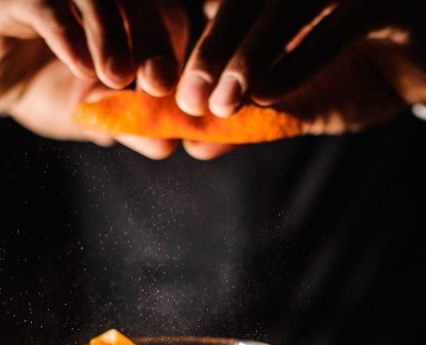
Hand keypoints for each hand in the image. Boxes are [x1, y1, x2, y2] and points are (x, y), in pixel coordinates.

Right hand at [0, 0, 188, 157]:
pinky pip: (46, 6)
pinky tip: (79, 67)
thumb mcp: (94, 116)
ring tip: (116, 77)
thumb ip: (131, 127)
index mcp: (124, 14)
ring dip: (110, 34)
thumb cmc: (47, 91)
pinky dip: (67, 35)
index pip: (167, 18)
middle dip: (153, 41)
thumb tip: (168, 146)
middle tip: (158, 82)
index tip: (176, 91)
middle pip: (138, 0)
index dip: (176, 51)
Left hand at [176, 0, 425, 157]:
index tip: (165, 90)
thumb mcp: (300, 102)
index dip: (196, 42)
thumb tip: (195, 146)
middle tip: (188, 99)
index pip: (227, 5)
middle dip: (213, 48)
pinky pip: (338, 23)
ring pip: (288, 3)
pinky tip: (266, 95)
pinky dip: (298, 60)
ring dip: (248, 53)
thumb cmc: (364, 75)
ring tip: (221, 103)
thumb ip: (250, 118)